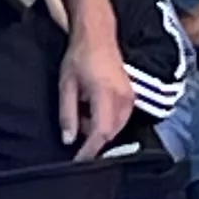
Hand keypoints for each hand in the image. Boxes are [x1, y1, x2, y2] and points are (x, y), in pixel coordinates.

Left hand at [54, 17, 131, 161]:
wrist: (98, 36)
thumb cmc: (79, 57)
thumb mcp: (66, 86)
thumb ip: (67, 114)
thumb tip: (68, 140)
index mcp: (106, 95)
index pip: (100, 132)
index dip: (90, 151)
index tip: (78, 162)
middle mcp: (123, 98)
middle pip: (110, 134)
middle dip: (92, 142)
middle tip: (74, 139)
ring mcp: (130, 98)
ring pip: (116, 128)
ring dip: (98, 131)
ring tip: (80, 117)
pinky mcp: (131, 97)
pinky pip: (120, 119)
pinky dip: (105, 123)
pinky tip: (90, 112)